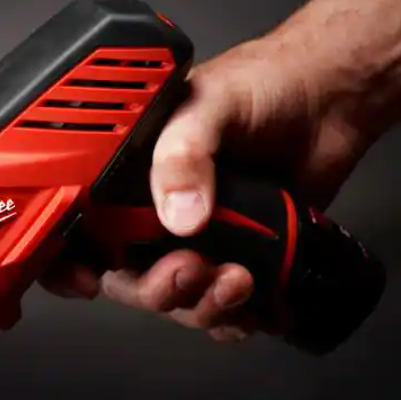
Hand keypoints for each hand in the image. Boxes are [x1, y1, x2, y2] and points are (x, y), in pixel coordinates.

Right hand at [40, 34, 373, 340]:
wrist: (329, 96)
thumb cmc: (261, 82)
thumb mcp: (210, 105)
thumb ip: (184, 155)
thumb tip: (178, 216)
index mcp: (129, 173)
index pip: (79, 228)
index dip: (71, 263)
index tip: (89, 281)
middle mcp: (156, 209)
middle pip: (130, 277)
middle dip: (158, 289)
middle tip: (190, 269)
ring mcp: (201, 236)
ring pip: (180, 299)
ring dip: (204, 305)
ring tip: (238, 280)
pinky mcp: (244, 255)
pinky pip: (226, 307)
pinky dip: (237, 316)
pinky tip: (256, 305)